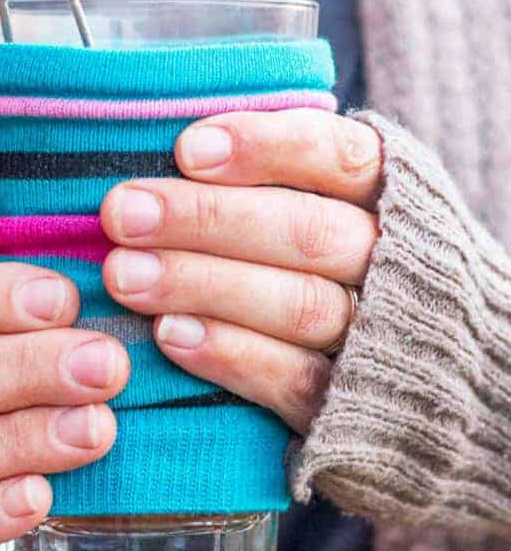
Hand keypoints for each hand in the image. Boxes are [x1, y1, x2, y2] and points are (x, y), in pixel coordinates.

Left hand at [100, 109, 381, 434]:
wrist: (427, 377)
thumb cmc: (334, 261)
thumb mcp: (322, 203)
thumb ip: (269, 179)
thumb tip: (172, 153)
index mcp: (391, 199)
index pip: (340, 158)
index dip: (265, 148)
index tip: (187, 150)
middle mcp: (394, 263)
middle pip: (308, 233)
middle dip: (208, 219)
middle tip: (122, 212)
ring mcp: (378, 337)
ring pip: (300, 305)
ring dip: (205, 285)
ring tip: (126, 275)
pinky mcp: (352, 401)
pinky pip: (296, 379)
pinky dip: (231, 354)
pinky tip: (169, 335)